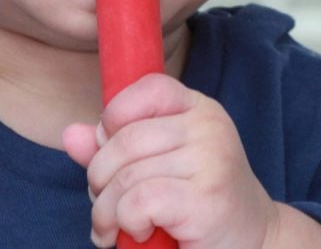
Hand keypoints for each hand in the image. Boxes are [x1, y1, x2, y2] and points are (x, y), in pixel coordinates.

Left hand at [63, 74, 277, 247]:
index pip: (147, 88)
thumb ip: (113, 149)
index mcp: (197, 109)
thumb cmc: (196, 204)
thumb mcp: (155, 167)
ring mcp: (211, 160)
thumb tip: (70, 134)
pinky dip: (126, 223)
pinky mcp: (207, 199)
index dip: (115, 118)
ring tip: (113, 227)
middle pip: (125, 139)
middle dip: (99, 178)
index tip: (110, 152)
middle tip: (105, 206)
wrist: (251, 244)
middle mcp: (209, 126)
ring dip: (106, 211)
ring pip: (126, 175)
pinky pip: (139, 201)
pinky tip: (140, 234)